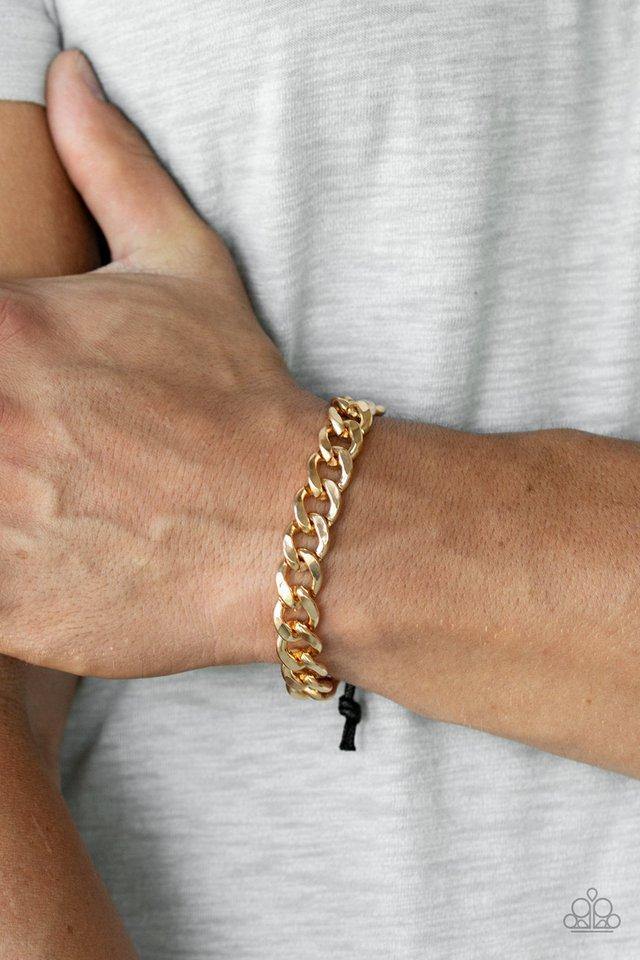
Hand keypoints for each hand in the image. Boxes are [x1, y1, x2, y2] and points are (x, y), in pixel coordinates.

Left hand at [0, 51, 320, 677]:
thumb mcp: (181, 264)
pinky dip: (4, 577)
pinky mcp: (6, 610)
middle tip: (39, 441)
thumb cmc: (236, 396)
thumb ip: (110, 164)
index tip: (20, 389)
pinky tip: (51, 551)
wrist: (292, 522)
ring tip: (43, 492)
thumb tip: (69, 74)